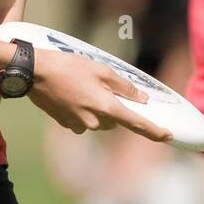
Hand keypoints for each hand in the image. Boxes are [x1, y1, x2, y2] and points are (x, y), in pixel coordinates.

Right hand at [28, 48, 171, 143]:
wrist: (34, 73)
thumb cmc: (67, 66)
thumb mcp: (100, 69)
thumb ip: (124, 86)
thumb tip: (142, 99)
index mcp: (106, 107)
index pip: (137, 124)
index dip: (155, 132)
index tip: (169, 136)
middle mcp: (95, 121)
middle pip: (115, 121)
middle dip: (114, 107)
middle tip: (102, 86)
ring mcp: (79, 125)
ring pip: (99, 121)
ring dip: (98, 107)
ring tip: (83, 86)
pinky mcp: (66, 125)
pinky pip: (83, 120)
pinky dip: (83, 109)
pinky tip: (72, 93)